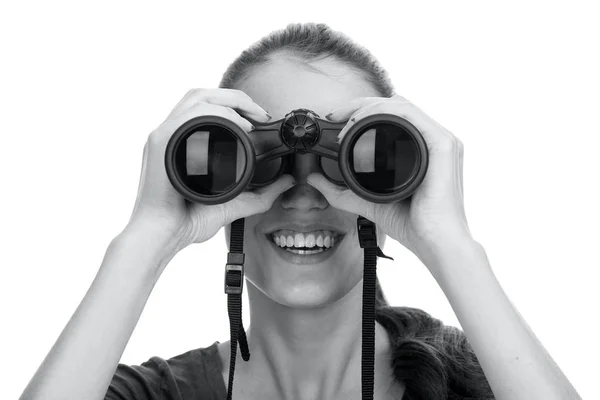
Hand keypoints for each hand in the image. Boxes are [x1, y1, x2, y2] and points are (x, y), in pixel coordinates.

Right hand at [125, 89, 294, 257]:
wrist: (162, 235)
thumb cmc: (187, 221)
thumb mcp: (233, 203)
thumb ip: (261, 195)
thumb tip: (288, 182)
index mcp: (183, 143)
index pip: (208, 107)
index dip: (236, 105)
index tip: (261, 118)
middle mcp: (174, 135)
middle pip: (203, 95)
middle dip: (237, 98)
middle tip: (262, 114)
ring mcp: (166, 135)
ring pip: (197, 97)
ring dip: (230, 100)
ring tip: (253, 117)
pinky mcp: (161, 141)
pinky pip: (191, 114)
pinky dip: (218, 113)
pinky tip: (239, 126)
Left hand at [307, 95, 472, 268]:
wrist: (435, 243)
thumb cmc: (414, 225)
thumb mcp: (368, 203)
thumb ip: (342, 193)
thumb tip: (314, 180)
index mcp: (422, 148)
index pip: (391, 115)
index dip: (361, 111)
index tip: (335, 119)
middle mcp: (433, 140)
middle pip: (394, 105)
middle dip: (360, 104)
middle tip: (335, 115)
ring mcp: (441, 140)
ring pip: (401, 105)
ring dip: (369, 107)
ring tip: (346, 122)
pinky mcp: (443, 145)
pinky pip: (411, 115)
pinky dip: (383, 112)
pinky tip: (362, 123)